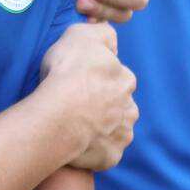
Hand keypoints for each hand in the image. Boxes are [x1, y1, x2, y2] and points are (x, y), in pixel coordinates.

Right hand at [38, 22, 137, 171]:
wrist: (59, 114)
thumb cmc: (68, 72)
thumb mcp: (81, 35)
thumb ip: (101, 32)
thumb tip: (111, 38)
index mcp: (125, 79)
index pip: (117, 76)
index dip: (98, 77)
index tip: (80, 79)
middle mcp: (130, 107)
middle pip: (118, 103)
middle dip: (103, 102)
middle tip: (77, 102)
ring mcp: (121, 133)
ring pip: (114, 128)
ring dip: (102, 125)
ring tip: (76, 123)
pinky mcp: (111, 156)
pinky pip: (104, 151)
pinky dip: (94, 147)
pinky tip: (77, 141)